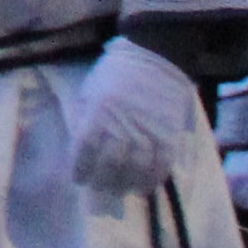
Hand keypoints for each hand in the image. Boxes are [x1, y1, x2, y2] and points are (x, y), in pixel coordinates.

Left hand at [66, 39, 203, 195]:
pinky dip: (152, 180)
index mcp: (98, 110)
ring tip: (121, 189)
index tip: (78, 179)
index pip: (85, 148)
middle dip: (102, 181)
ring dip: (127, 184)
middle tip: (100, 188)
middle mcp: (122, 123)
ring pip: (137, 168)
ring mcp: (148, 130)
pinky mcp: (169, 134)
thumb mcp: (90, 90)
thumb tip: (79, 149)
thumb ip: (84, 118)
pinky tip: (144, 186)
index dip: (80, 167)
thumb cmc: (115, 74)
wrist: (155, 58)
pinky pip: (162, 165)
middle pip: (111, 163)